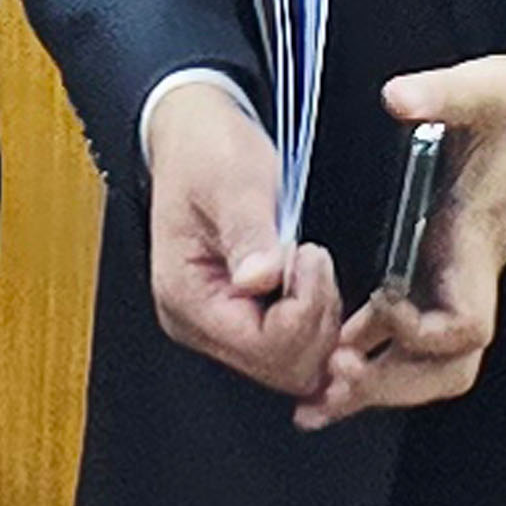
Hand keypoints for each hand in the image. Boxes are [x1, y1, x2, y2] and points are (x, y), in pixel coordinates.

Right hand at [133, 68, 336, 403]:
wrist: (195, 137)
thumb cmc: (208, 154)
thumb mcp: (234, 183)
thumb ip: (249, 234)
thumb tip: (259, 279)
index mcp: (185, 297)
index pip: (264, 345)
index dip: (305, 307)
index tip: (311, 254)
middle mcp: (197, 324)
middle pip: (283, 368)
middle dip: (317, 319)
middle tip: (314, 261)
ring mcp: (219, 328)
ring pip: (294, 367)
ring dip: (320, 322)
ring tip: (310, 266)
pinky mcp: (242, 322)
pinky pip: (292, 352)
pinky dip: (316, 327)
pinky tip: (317, 289)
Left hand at [314, 53, 505, 424]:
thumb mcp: (485, 88)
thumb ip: (442, 94)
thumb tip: (400, 98)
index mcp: (475, 243)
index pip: (464, 325)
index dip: (419, 331)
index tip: (378, 303)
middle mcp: (467, 276)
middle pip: (445, 368)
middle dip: (389, 386)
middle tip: (326, 390)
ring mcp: (455, 280)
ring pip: (429, 364)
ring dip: (376, 386)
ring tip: (315, 403)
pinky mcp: (440, 273)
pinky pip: (409, 338)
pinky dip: (372, 356)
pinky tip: (327, 367)